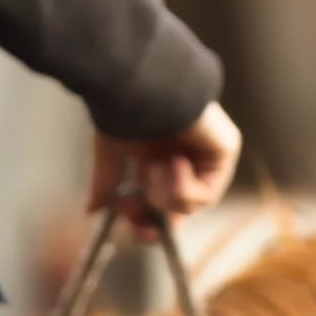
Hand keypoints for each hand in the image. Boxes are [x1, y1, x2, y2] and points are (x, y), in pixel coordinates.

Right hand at [88, 102, 241, 241]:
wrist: (142, 87)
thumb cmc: (125, 111)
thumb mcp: (111, 155)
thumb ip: (106, 184)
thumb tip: (91, 210)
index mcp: (161, 154)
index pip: (162, 201)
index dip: (147, 221)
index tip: (131, 228)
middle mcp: (186, 155)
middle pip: (180, 209)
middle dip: (156, 221)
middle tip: (137, 226)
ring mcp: (207, 153)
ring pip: (189, 204)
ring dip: (164, 194)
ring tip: (152, 168)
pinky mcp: (224, 150)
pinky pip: (206, 193)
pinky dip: (182, 186)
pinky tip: (171, 161)